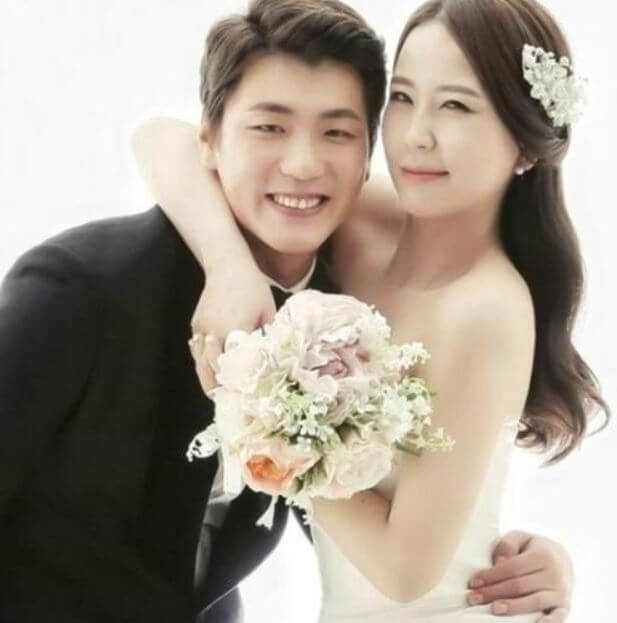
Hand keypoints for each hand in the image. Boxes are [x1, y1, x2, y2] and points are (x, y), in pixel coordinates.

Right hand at [188, 261, 275, 393]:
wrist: (228, 266)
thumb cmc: (253, 288)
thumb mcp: (268, 313)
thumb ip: (266, 337)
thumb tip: (270, 359)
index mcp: (234, 330)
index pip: (232, 365)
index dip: (235, 383)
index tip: (241, 397)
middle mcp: (214, 332)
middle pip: (209, 369)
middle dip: (216, 387)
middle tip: (226, 401)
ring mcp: (201, 329)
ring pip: (199, 361)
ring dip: (207, 377)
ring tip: (217, 391)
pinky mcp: (195, 324)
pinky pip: (196, 349)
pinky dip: (202, 361)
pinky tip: (211, 369)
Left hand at [466, 531, 573, 621]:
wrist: (564, 560)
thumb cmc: (534, 548)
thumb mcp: (521, 538)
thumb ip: (508, 545)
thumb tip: (498, 564)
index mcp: (543, 555)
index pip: (512, 568)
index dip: (491, 575)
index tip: (472, 582)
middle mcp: (554, 575)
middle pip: (519, 585)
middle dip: (494, 592)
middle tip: (473, 598)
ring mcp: (561, 593)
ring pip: (534, 602)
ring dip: (512, 607)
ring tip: (493, 609)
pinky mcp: (565, 607)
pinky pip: (558, 618)